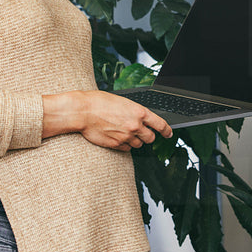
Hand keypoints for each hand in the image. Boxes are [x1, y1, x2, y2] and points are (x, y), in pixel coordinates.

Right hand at [43, 91, 171, 151]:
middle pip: (150, 138)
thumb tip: (142, 119)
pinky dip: (124, 145)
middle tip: (140, 133)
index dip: (167, 131)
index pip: (160, 124)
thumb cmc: (99, 102)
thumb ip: (134, 112)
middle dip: (148, 136)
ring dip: (135, 141)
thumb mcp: (122, 102)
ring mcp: (126, 136)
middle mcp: (135, 126)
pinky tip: (117, 137)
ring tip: (124, 132)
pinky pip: (126, 149)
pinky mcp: (116, 145)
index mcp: (139, 112)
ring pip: (138, 145)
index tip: (168, 134)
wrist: (83, 111)